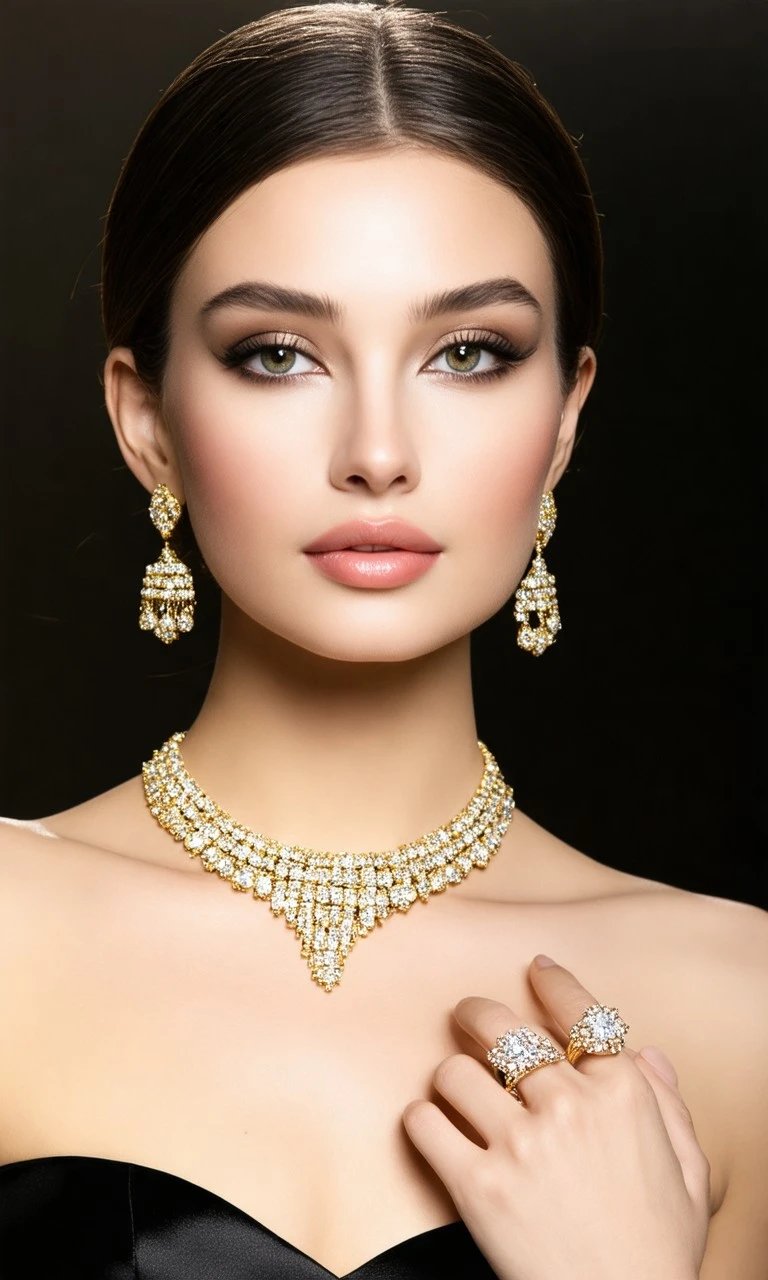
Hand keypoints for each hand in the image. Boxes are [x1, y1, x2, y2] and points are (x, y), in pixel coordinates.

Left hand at [402, 957, 709, 1279]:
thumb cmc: (657, 1250)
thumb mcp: (689, 1174)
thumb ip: (668, 1105)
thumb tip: (649, 1053)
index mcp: (623, 1095)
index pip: (581, 1013)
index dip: (554, 982)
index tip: (536, 968)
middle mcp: (569, 1107)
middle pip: (503, 1029)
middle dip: (477, 1014)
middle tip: (467, 1016)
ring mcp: (520, 1145)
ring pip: (455, 1071)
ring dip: (450, 1075)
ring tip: (453, 1088)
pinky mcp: (478, 1187)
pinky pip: (425, 1124)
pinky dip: (421, 1120)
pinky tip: (431, 1126)